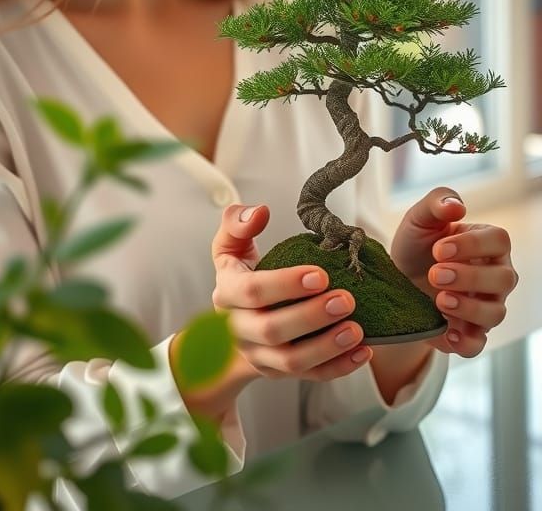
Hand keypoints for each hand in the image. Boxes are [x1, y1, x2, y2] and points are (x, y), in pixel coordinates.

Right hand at [211, 203, 372, 380]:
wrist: (226, 328)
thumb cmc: (240, 274)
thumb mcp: (230, 246)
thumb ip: (238, 223)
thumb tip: (261, 211)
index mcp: (226, 293)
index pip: (251, 292)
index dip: (285, 284)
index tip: (321, 274)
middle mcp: (237, 330)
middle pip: (271, 330)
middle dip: (312, 316)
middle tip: (346, 300)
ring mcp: (258, 356)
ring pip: (290, 361)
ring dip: (326, 347)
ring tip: (357, 330)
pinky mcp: (278, 372)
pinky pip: (309, 376)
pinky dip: (337, 368)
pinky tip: (363, 352)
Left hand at [390, 186, 518, 356]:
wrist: (395, 278)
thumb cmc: (416, 244)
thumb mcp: (420, 218)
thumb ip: (437, 202)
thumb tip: (457, 206)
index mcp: (487, 243)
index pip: (499, 240)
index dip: (472, 245)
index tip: (438, 249)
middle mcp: (494, 275)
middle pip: (505, 278)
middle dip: (469, 277)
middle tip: (434, 274)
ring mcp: (485, 305)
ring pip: (495, 312)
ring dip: (468, 307)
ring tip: (438, 300)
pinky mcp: (469, 331)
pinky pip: (478, 344)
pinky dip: (466, 342)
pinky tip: (446, 330)